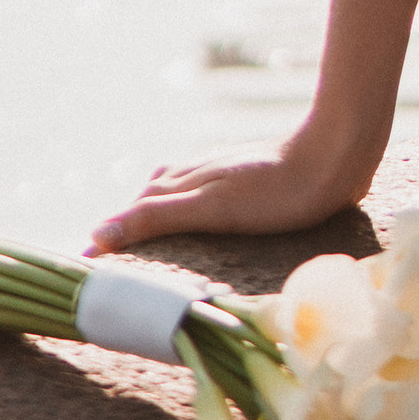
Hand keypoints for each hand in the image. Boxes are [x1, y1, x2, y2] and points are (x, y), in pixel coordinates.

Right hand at [85, 123, 378, 256]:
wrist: (335, 156)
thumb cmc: (274, 190)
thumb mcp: (210, 207)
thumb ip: (157, 217)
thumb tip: (97, 233)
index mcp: (183, 181)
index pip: (132, 211)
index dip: (109, 234)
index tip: (84, 263)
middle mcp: (198, 174)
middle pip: (150, 200)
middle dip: (127, 225)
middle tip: (108, 260)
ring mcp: (225, 175)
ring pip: (178, 193)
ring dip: (157, 214)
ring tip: (146, 240)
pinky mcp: (251, 182)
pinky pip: (206, 196)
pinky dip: (190, 210)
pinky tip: (203, 222)